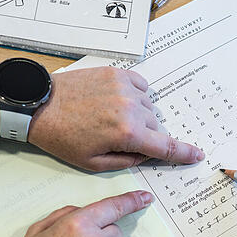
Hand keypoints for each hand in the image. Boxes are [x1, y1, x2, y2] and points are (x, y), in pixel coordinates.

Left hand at [0, 66, 204, 170]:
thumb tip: (146, 154)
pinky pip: (141, 88)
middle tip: (119, 139)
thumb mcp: (94, 163)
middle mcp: (130, 108)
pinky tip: (117, 104)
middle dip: (144, 136)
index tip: (197, 155)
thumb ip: (127, 161)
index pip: (165, 146)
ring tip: (111, 120)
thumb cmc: (62, 137)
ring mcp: (125, 88)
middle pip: (156, 127)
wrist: (39, 105)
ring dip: (138, 117)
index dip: (183, 153)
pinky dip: (135, 97)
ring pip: (148, 108)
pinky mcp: (117, 73)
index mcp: (126, 134)